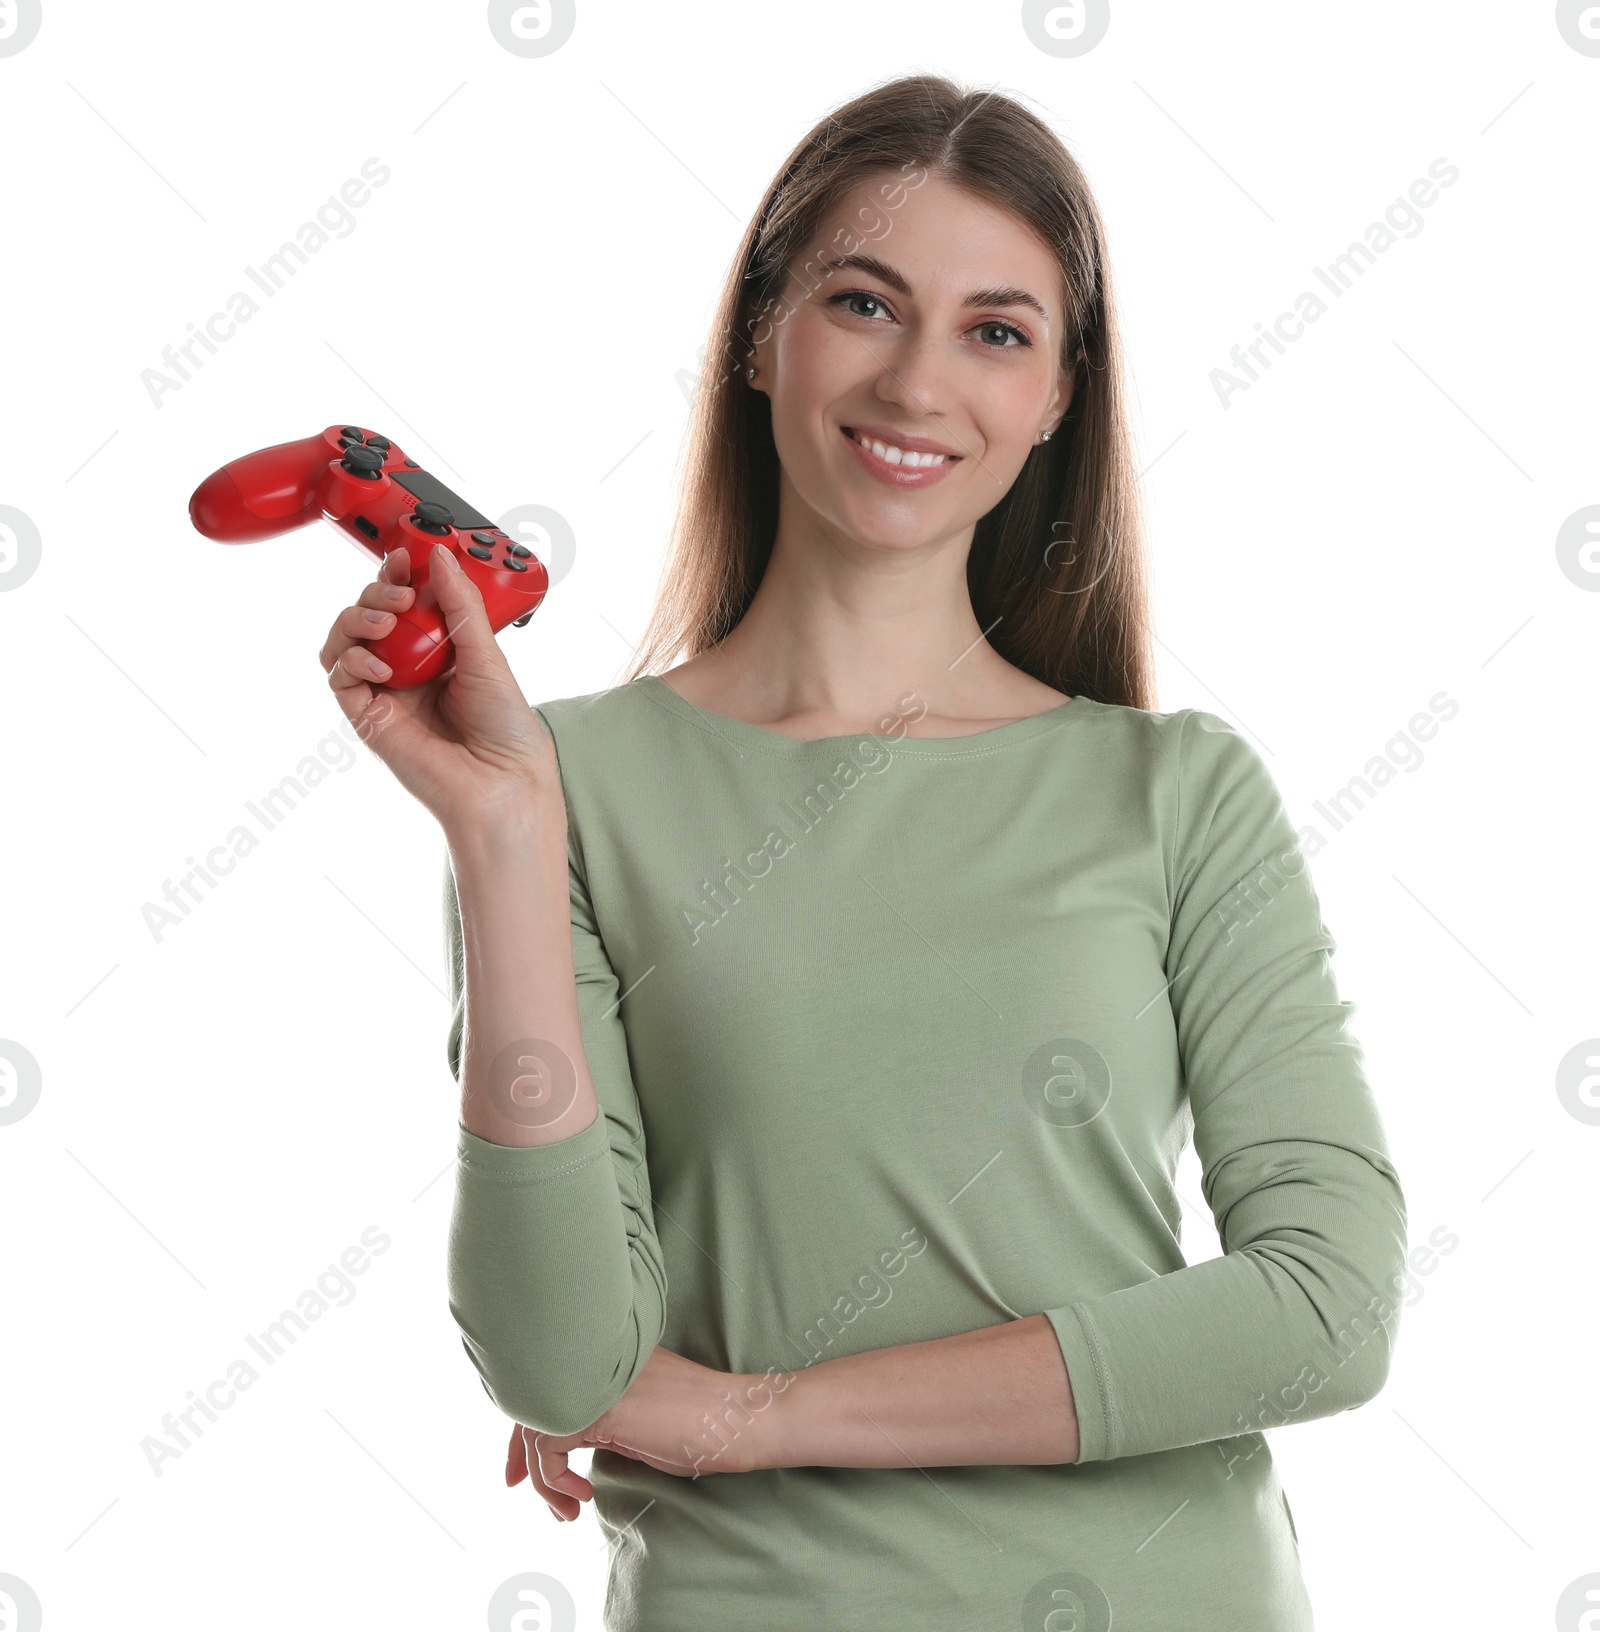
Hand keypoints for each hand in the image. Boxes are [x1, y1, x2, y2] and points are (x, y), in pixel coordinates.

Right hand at [318, 542, 562, 836]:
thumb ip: (461, 604)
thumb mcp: (488, 652)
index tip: (404, 557)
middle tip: (401, 592)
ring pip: (344, 640)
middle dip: (377, 592)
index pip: (405, 601)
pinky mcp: (369, 717)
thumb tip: (440, 557)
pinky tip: (381, 665)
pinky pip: (340, 678)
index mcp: (439, 649)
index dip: (397, 575)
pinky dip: (352, 661)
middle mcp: (409, 668)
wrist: (503, 780)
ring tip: (387, 621)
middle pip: (369, 613)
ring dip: (356, 619)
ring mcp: (387, 691)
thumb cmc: (506, 729)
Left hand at [504, 1348, 786, 1519]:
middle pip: (531, 1400)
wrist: (737, 1419)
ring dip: (542, 1478)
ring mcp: (595, 1381)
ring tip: (566, 1509)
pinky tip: (583, 1496)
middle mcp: (596, 1361)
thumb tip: (567, 1442)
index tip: (519, 1464)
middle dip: (518, 1449)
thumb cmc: (701, 1423)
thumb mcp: (640, 1416)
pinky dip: (554, 1481)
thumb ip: (603, 1415)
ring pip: (536, 1427)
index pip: (548, 1382)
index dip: (526, 1420)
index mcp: (607, 1356)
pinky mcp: (598, 1409)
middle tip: (513, 1484)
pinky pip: (548, 1448)